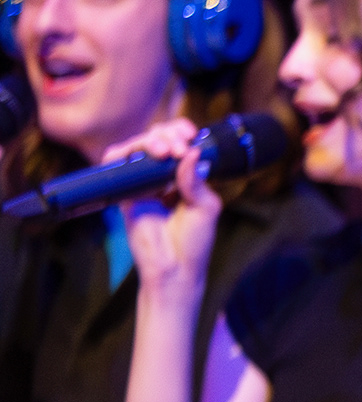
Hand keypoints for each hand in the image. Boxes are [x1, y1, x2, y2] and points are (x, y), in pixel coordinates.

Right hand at [104, 118, 222, 308]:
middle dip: (168, 135)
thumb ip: (194, 181)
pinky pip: (117, 168)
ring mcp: (144, 184)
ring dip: (148, 141)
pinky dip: (122, 154)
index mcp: (187, 176)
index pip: (181, 143)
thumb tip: (191, 153)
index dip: (182, 132)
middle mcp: (165, 177)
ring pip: (138, 148)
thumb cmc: (194, 241)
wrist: (174, 269)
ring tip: (163, 151)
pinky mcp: (126, 195)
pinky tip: (138, 156)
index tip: (190, 135)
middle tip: (177, 149)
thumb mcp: (204, 207)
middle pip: (159, 139)